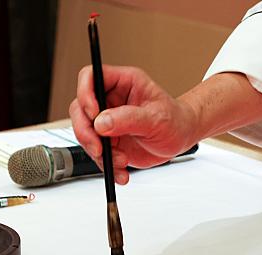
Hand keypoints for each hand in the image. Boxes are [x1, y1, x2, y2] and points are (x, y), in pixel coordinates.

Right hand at [70, 65, 198, 184]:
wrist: (181, 138)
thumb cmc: (175, 120)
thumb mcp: (156, 118)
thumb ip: (128, 118)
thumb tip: (101, 122)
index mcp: (123, 83)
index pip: (91, 76)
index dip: (85, 93)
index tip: (94, 114)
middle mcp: (111, 100)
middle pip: (80, 108)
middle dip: (86, 131)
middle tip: (99, 148)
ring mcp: (108, 121)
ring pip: (85, 133)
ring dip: (99, 153)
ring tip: (121, 161)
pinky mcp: (109, 141)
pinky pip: (97, 153)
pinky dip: (107, 166)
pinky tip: (121, 171)